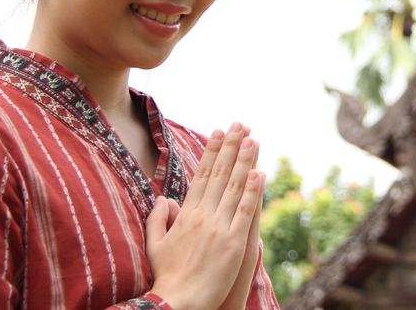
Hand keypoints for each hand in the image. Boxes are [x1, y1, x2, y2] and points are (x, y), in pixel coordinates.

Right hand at [145, 123, 262, 309]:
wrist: (179, 303)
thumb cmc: (167, 277)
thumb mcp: (156, 246)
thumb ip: (157, 220)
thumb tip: (162, 198)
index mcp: (185, 215)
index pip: (201, 175)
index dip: (210, 152)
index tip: (217, 132)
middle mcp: (202, 216)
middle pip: (219, 174)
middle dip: (230, 147)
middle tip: (239, 124)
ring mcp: (219, 227)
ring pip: (235, 187)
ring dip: (244, 161)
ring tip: (253, 138)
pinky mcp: (234, 242)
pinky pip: (245, 211)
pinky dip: (253, 191)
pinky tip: (259, 172)